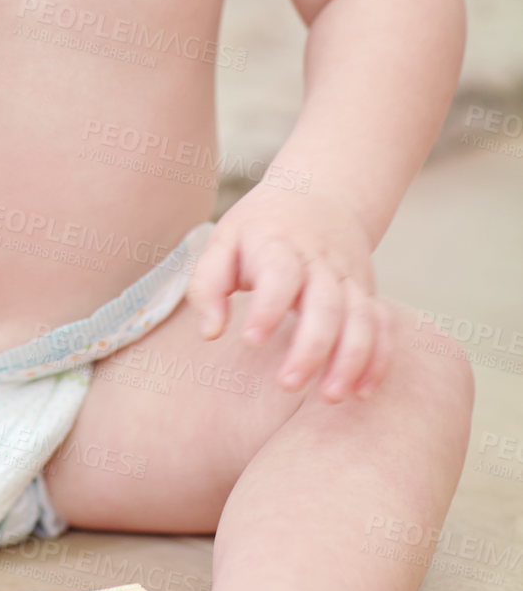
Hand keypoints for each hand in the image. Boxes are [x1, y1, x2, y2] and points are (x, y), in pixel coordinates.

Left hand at [186, 181, 392, 402]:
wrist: (321, 193)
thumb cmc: (261, 228)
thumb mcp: (225, 240)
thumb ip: (208, 285)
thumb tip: (210, 333)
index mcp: (278, 245)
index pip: (280, 275)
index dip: (268, 308)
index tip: (250, 339)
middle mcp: (319, 262)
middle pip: (326, 305)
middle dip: (311, 348)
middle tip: (287, 383)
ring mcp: (348, 277)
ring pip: (361, 319)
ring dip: (352, 359)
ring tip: (331, 397)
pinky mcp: (366, 292)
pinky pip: (382, 326)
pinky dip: (379, 359)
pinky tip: (362, 392)